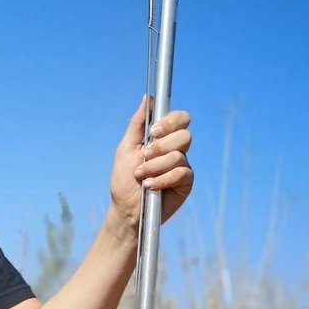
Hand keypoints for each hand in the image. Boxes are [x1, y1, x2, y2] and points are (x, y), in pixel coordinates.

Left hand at [108, 96, 193, 230]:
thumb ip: (137, 124)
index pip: (180, 118)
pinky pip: (181, 173)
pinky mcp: (185, 183)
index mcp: (163, 138)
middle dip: (161, 146)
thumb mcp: (125, 149)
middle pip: (184, 134)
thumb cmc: (124, 181)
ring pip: (179, 155)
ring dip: (156, 166)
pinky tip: (149, 186)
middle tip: (145, 156)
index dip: (170, 121)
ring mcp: (182, 166)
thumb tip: (147, 98)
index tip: (153, 132)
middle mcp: (175, 149)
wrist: (125, 210)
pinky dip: (163, 179)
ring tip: (141, 176)